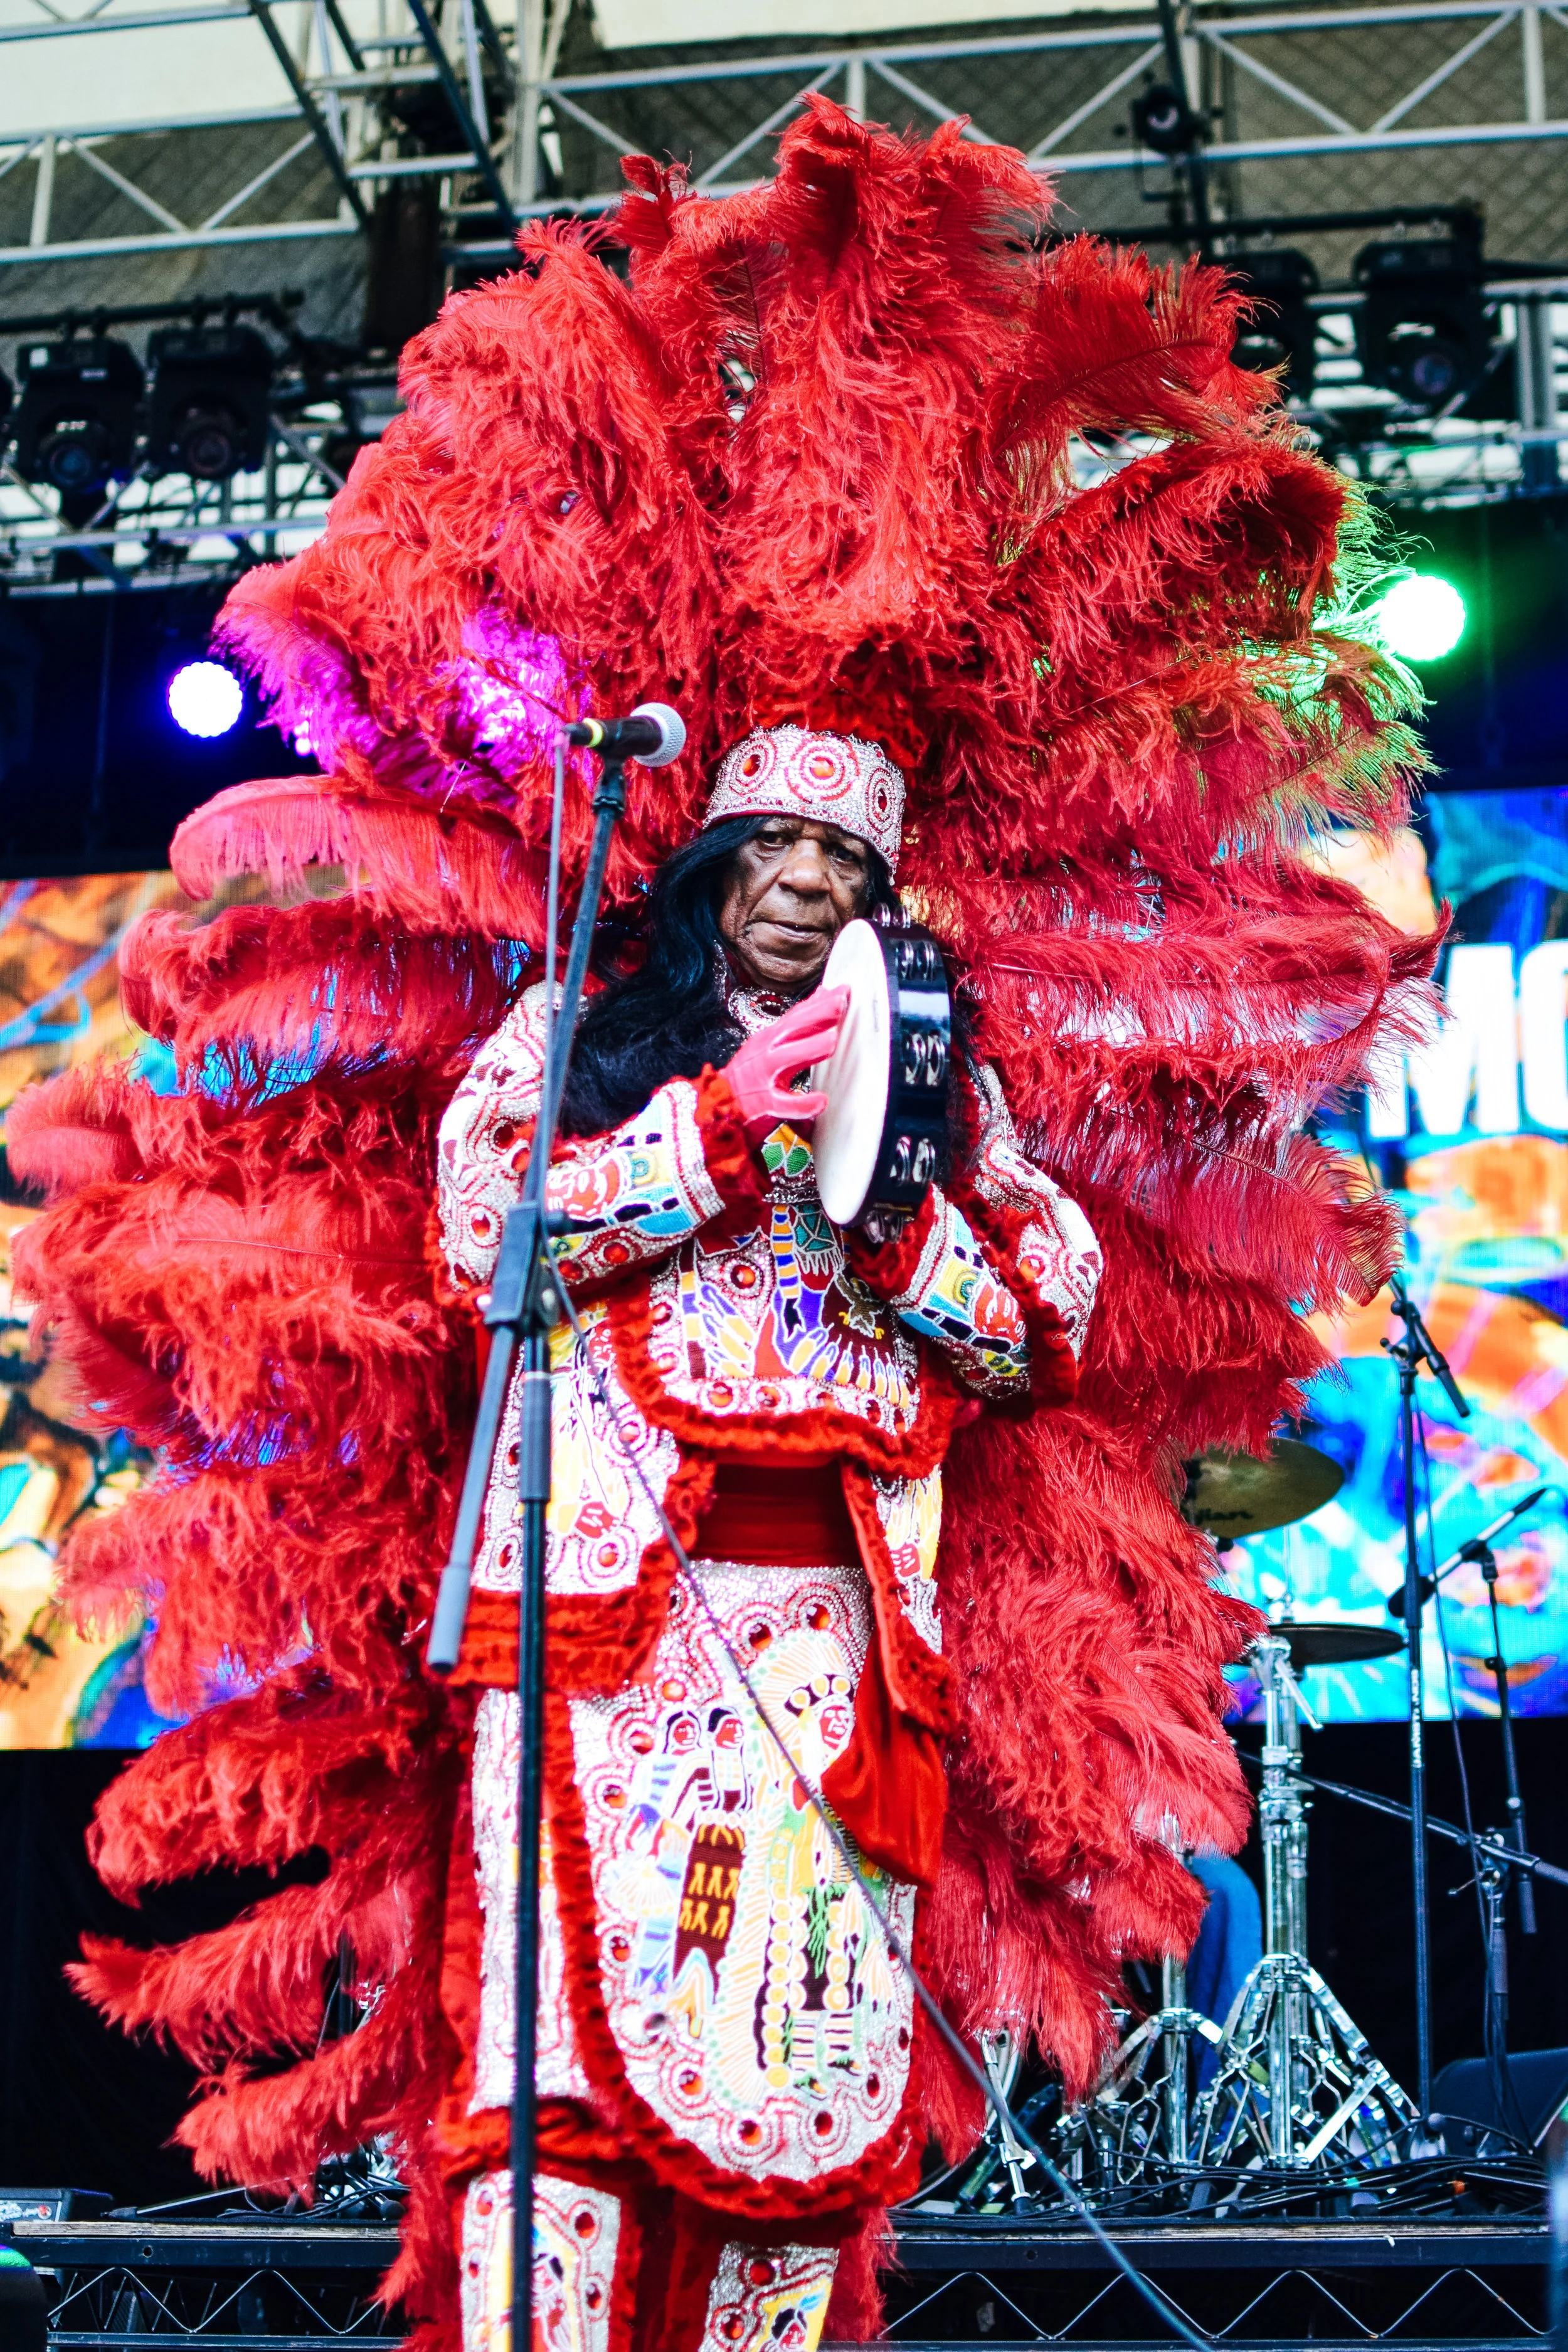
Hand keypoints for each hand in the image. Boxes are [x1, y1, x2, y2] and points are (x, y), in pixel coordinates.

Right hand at [724, 986, 847, 1144]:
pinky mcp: (764, 1103)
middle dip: (816, 1015)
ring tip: (831, 1041)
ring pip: (786, 1059)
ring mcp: (764, 1077)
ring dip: (808, 1048)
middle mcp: (766, 1052)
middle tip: (840, 1003)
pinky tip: (820, 1101)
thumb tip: (822, 994)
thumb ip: (798, 1021)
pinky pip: (784, 1104)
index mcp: (771, 1037)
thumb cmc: (752, 1071)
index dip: (819, 1002)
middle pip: (792, 1029)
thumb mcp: (773, 1040)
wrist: (719, 1100)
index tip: (843, 991)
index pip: (797, 1015)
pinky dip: (802, 1104)